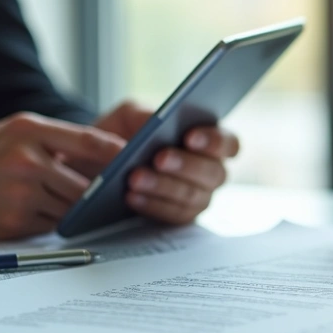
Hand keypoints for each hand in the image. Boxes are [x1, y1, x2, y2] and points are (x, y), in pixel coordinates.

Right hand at [0, 113, 124, 238]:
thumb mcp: (13, 131)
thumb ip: (58, 139)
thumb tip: (109, 151)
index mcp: (28, 131)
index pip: (90, 141)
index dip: (119, 153)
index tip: (138, 158)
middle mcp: (26, 161)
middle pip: (88, 183)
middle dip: (103, 190)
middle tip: (120, 191)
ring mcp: (21, 195)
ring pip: (74, 207)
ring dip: (80, 208)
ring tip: (84, 204)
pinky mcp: (16, 223)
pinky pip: (54, 225)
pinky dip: (57, 221)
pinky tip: (49, 212)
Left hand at [93, 101, 239, 224]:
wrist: (104, 164)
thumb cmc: (125, 134)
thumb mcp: (127, 116)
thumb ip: (138, 116)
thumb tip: (139, 133)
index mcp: (208, 140)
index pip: (228, 144)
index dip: (215, 141)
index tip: (190, 137)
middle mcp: (210, 170)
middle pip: (214, 173)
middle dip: (186, 165)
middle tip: (159, 158)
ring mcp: (198, 196)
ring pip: (192, 196)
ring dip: (164, 186)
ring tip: (135, 178)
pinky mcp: (179, 216)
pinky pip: (173, 215)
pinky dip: (152, 205)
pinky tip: (132, 196)